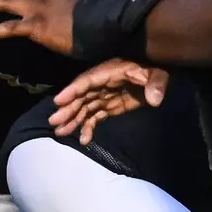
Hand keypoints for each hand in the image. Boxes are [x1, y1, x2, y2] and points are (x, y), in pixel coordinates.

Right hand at [49, 59, 169, 144]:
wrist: (155, 76)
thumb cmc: (154, 71)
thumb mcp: (157, 74)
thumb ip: (155, 83)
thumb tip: (155, 99)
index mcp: (109, 73)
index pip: (87, 81)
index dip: (72, 90)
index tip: (58, 101)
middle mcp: (101, 85)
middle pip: (81, 97)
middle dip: (68, 109)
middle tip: (54, 122)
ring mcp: (104, 96)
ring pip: (84, 109)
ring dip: (73, 120)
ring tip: (60, 133)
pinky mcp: (109, 107)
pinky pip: (95, 117)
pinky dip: (88, 128)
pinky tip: (84, 140)